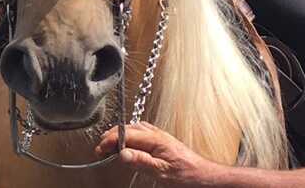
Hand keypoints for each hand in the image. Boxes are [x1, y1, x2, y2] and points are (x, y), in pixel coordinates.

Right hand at [95, 123, 225, 185]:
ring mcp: (159, 136)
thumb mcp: (162, 172)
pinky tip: (128, 142)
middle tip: (101, 149)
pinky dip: (129, 135)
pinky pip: (141, 132)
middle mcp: (157, 134)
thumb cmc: (187, 175)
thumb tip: (121, 153)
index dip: (110, 140)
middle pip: (127, 128)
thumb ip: (141, 161)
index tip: (99, 150)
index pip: (126, 134)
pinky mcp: (162, 140)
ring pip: (134, 128)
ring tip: (109, 145)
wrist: (205, 176)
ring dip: (119, 134)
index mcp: (155, 139)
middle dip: (111, 136)